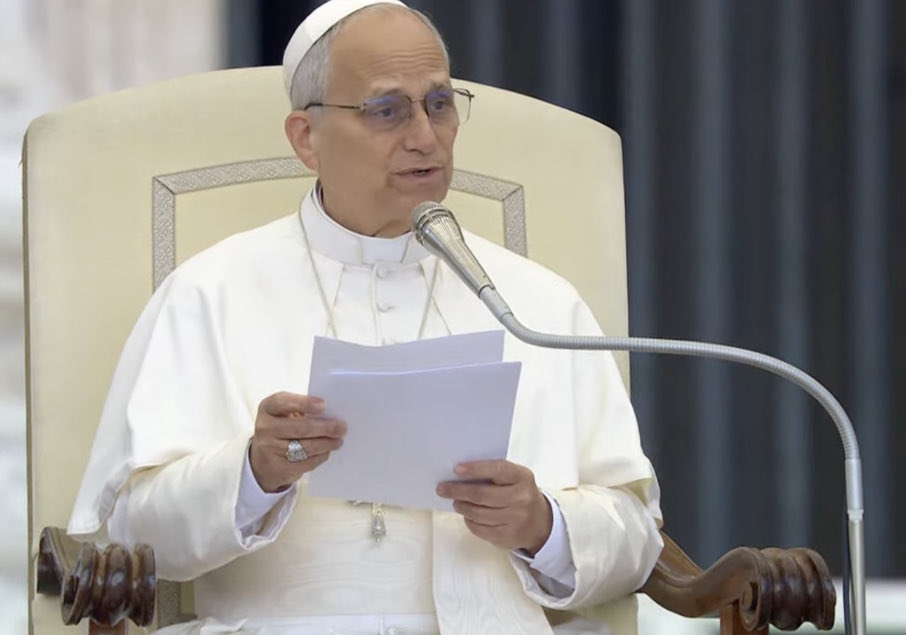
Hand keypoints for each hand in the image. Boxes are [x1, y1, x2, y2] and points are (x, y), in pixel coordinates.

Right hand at [249, 391, 345, 492]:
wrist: (262, 460)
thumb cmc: (280, 430)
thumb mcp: (283, 414)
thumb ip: (301, 409)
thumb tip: (330, 414)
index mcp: (267, 408)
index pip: (283, 402)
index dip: (304, 403)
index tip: (323, 405)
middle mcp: (265, 428)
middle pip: (300, 427)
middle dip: (325, 427)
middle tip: (342, 427)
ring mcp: (270, 449)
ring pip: (306, 446)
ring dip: (326, 443)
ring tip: (338, 440)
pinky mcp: (279, 468)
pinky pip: (306, 462)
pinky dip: (320, 456)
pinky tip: (327, 451)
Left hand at [436, 460, 552, 554]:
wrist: (541, 523)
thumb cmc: (519, 493)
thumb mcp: (515, 478)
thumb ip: (494, 474)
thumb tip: (460, 474)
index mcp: (522, 477)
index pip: (497, 469)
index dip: (475, 469)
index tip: (456, 469)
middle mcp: (522, 498)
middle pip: (482, 495)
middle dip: (458, 491)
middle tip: (442, 488)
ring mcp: (516, 519)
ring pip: (478, 513)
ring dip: (462, 506)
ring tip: (455, 502)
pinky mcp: (508, 537)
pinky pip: (480, 529)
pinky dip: (469, 521)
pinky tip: (467, 515)